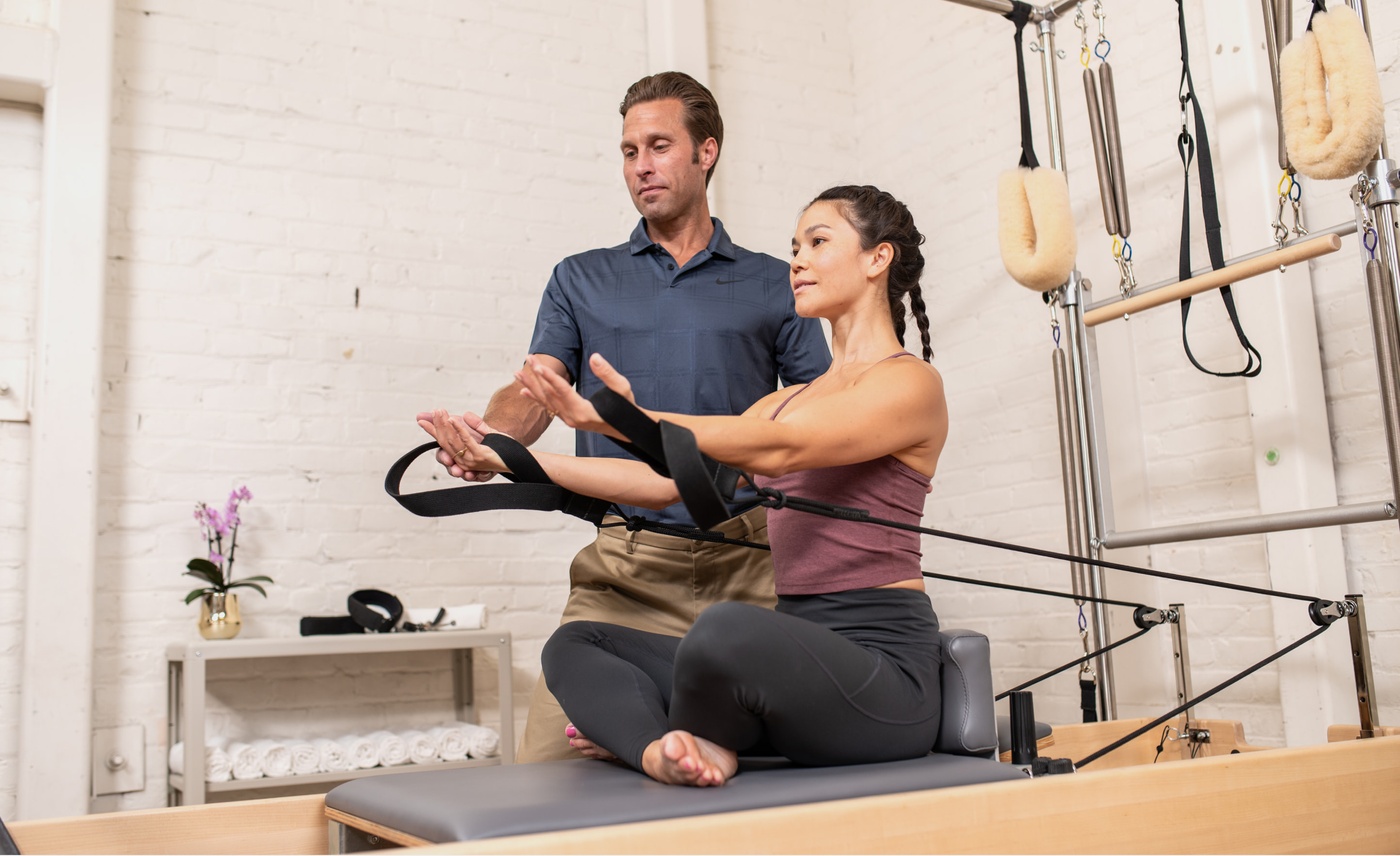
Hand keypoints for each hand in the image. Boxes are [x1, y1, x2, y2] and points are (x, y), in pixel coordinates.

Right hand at [416, 410, 507, 478]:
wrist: (515, 457)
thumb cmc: (499, 447)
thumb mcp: (482, 432)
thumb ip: (469, 424)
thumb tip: (459, 415)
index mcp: (461, 455)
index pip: (442, 441)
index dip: (431, 430)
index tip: (421, 419)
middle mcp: (462, 461)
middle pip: (444, 441)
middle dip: (438, 424)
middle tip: (436, 410)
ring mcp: (470, 460)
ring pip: (452, 441)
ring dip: (445, 425)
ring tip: (441, 412)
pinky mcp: (480, 455)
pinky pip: (466, 441)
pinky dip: (458, 429)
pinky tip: (453, 419)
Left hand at [516, 353, 633, 437]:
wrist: (627, 430)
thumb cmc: (626, 409)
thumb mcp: (622, 389)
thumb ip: (607, 373)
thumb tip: (594, 357)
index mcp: (583, 412)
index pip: (563, 391)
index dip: (550, 377)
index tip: (538, 365)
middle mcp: (572, 418)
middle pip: (550, 394)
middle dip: (538, 376)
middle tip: (529, 358)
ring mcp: (568, 420)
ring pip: (546, 401)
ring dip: (532, 386)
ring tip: (518, 373)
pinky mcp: (568, 419)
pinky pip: (548, 407)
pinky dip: (536, 398)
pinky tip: (524, 391)